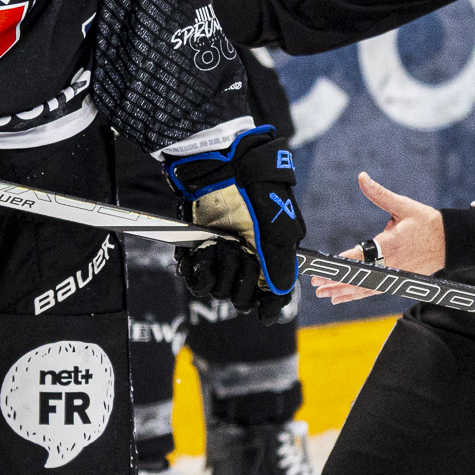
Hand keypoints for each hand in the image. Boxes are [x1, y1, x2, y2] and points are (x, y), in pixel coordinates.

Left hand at [166, 126, 303, 322]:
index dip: (267, 305)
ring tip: (218, 242)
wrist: (222, 167)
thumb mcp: (279, 230)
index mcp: (271, 259)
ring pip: (216, 290)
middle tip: (239, 249)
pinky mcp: (196, 251)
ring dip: (217, 268)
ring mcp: (221, 258)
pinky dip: (194, 270)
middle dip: (240, 278)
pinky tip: (198, 252)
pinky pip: (193, 279)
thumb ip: (281, 266)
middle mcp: (247, 262)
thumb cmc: (258, 193)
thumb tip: (280, 296)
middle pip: (241, 298)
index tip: (263, 307)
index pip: (271, 298)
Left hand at [310, 171, 445, 304]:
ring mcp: (394, 275)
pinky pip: (372, 291)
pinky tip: (340, 298)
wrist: (451, 242)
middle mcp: (390, 264)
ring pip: (363, 288)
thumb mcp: (403, 205)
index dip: (339, 264)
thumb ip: (379, 194)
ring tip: (323, 294)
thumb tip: (362, 177)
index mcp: (389, 245)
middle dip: (335, 281)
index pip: (359, 257)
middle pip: (358, 277)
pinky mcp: (397, 280)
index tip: (322, 268)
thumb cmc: (427, 222)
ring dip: (342, 291)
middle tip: (315, 284)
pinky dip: (356, 295)